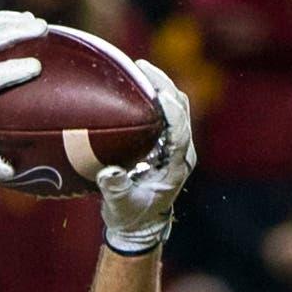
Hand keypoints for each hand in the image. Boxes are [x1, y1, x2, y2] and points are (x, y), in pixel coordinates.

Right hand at [98, 60, 195, 255]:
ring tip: (137, 68)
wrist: (139, 225)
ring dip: (159, 85)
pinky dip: (153, 95)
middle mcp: (182, 153)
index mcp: (177, 167)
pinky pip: (165, 111)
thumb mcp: (120, 206)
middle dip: (164, 86)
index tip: (160, 94)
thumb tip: (109, 173)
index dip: (173, 112)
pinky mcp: (167, 141)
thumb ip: (116, 189)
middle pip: (181, 110)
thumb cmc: (130, 216)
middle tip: (140, 67)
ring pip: (176, 106)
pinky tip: (135, 83)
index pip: (181, 133)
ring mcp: (176, 145)